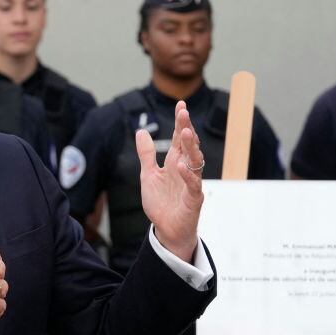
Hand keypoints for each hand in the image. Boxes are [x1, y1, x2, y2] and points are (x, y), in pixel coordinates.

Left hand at [136, 100, 203, 261]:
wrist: (166, 230)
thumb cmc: (161, 202)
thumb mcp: (147, 174)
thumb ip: (146, 154)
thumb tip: (140, 131)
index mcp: (174, 162)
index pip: (179, 138)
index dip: (180, 122)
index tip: (180, 105)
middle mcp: (185, 169)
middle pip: (188, 146)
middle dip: (186, 128)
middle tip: (183, 112)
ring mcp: (191, 183)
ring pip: (195, 161)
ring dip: (191, 147)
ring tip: (185, 133)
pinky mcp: (193, 199)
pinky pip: (193, 185)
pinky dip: (187, 175)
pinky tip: (181, 165)